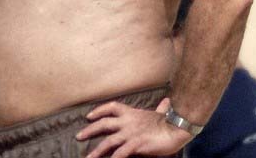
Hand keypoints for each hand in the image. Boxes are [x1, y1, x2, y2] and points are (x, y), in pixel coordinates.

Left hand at [76, 98, 191, 157]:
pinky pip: (120, 153)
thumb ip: (160, 109)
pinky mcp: (136, 144)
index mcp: (132, 113)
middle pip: (104, 123)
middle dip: (90, 130)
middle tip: (78, 136)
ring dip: (96, 151)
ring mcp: (131, 133)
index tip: (89, 115)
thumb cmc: (169, 122)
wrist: (176, 127)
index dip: (99, 110)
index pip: (111, 107)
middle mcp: (128, 121)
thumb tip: (166, 102)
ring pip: (108, 141)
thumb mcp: (160, 113)